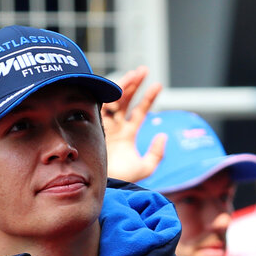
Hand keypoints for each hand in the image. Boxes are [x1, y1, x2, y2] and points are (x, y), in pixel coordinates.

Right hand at [103, 65, 165, 183]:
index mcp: (127, 134)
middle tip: (143, 70)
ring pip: (113, 100)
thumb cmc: (123, 179)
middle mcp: (115, 127)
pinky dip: (108, 95)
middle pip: (125, 101)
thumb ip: (157, 154)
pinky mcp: (93, 126)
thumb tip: (163, 135)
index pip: (139, 112)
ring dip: (123, 85)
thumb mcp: (145, 167)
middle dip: (134, 85)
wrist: (102, 185)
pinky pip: (100, 106)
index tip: (158, 85)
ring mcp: (104, 125)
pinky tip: (118, 86)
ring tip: (134, 73)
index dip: (148, 98)